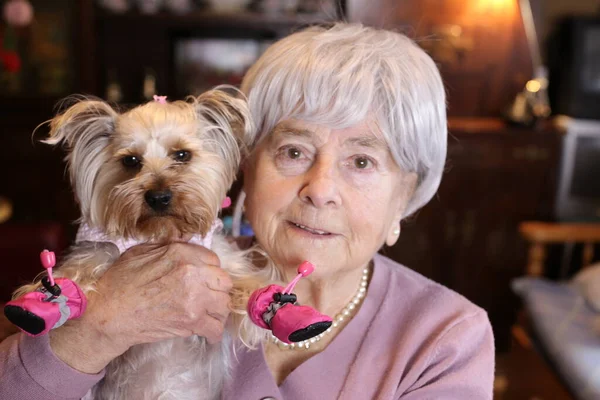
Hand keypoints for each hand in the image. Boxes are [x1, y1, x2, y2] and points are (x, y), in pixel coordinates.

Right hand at [49, 242, 232, 373]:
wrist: (107, 314)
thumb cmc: (119, 282)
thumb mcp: (141, 251)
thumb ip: (169, 247)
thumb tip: (185, 245)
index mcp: (181, 253)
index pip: (214, 260)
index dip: (209, 270)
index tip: (204, 279)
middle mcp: (193, 273)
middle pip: (224, 281)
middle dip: (217, 289)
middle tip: (208, 296)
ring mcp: (194, 299)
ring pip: (224, 304)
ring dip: (218, 309)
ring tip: (209, 313)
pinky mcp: (191, 322)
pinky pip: (216, 327)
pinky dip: (214, 331)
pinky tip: (208, 331)